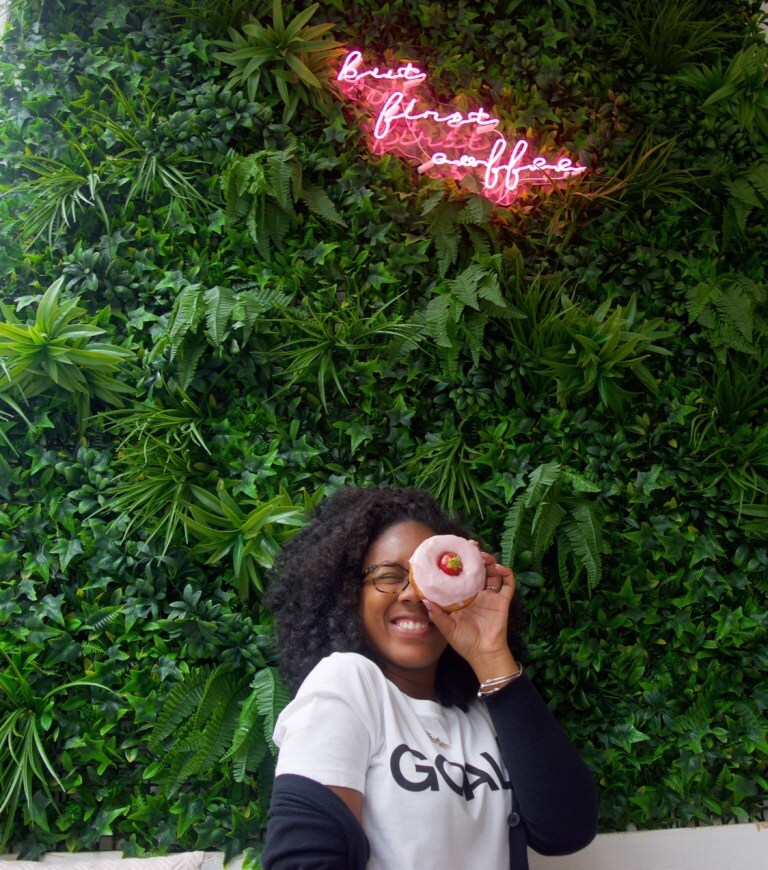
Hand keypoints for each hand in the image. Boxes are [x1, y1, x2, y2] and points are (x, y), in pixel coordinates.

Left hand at [424, 545, 518, 681]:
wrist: (483, 654)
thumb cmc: (464, 643)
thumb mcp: (447, 628)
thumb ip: (436, 614)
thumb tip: (424, 600)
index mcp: (464, 597)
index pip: (462, 575)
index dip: (460, 562)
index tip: (455, 550)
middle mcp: (478, 593)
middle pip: (479, 569)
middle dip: (476, 556)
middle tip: (471, 547)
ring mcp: (491, 596)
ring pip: (493, 572)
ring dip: (490, 561)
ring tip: (484, 557)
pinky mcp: (503, 601)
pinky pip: (508, 584)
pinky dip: (506, 573)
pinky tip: (498, 569)